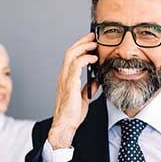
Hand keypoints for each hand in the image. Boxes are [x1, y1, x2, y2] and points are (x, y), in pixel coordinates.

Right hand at [48, 33, 97, 149]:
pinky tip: (93, 59)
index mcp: (66, 78)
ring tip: (94, 44)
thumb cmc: (72, 114)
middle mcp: (63, 76)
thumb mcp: (84, 97)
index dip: (80, 46)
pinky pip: (75, 67)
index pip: (71, 57)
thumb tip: (96, 80)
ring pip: (71, 56)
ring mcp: (65, 80)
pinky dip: (84, 59)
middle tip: (93, 36)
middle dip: (82, 42)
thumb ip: (88, 87)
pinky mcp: (69, 85)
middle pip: (70, 52)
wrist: (65, 125)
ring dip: (83, 47)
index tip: (90, 41)